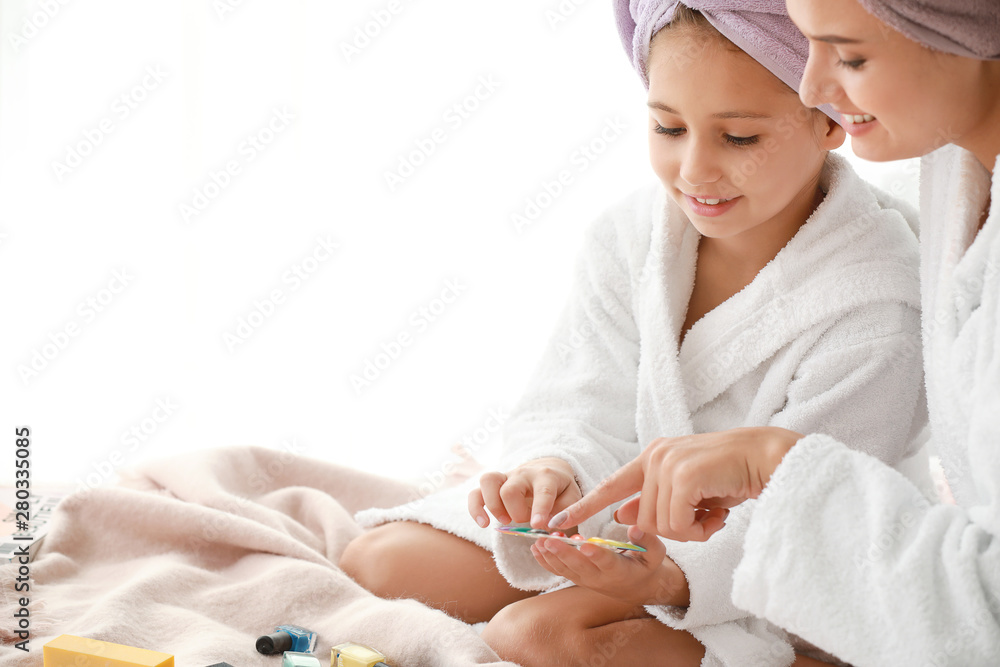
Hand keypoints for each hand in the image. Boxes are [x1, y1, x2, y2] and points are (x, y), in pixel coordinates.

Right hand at [468, 457, 580, 529]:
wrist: (548, 468)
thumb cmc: (561, 488)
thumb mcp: (572, 496)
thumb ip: (566, 510)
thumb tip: (550, 523)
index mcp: (546, 476)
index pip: (542, 491)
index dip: (540, 508)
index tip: (538, 525)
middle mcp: (523, 473)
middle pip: (510, 489)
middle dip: (516, 512)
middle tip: (525, 521)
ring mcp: (505, 477)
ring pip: (488, 482)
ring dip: (494, 506)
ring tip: (505, 521)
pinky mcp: (493, 486)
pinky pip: (475, 492)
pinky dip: (475, 508)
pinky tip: (483, 523)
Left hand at [529, 525, 688, 606]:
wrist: (637, 587)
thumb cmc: (647, 566)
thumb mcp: (655, 554)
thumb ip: (647, 541)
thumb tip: (636, 527)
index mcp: (620, 571)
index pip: (607, 562)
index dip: (596, 554)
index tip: (584, 544)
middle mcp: (600, 578)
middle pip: (579, 567)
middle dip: (563, 553)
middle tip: (550, 540)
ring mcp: (586, 580)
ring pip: (566, 569)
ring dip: (551, 556)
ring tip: (539, 541)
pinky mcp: (577, 578)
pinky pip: (559, 571)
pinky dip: (546, 561)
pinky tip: (535, 549)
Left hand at [549, 427, 802, 540]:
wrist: (766, 458)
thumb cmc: (730, 476)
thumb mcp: (688, 491)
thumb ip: (655, 500)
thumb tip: (623, 518)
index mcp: (652, 456)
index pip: (610, 485)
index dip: (584, 506)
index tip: (555, 522)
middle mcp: (655, 456)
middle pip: (643, 520)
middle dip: (676, 530)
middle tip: (705, 520)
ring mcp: (667, 463)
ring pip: (660, 526)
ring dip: (691, 531)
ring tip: (713, 514)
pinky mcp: (682, 475)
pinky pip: (677, 524)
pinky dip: (699, 529)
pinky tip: (717, 514)